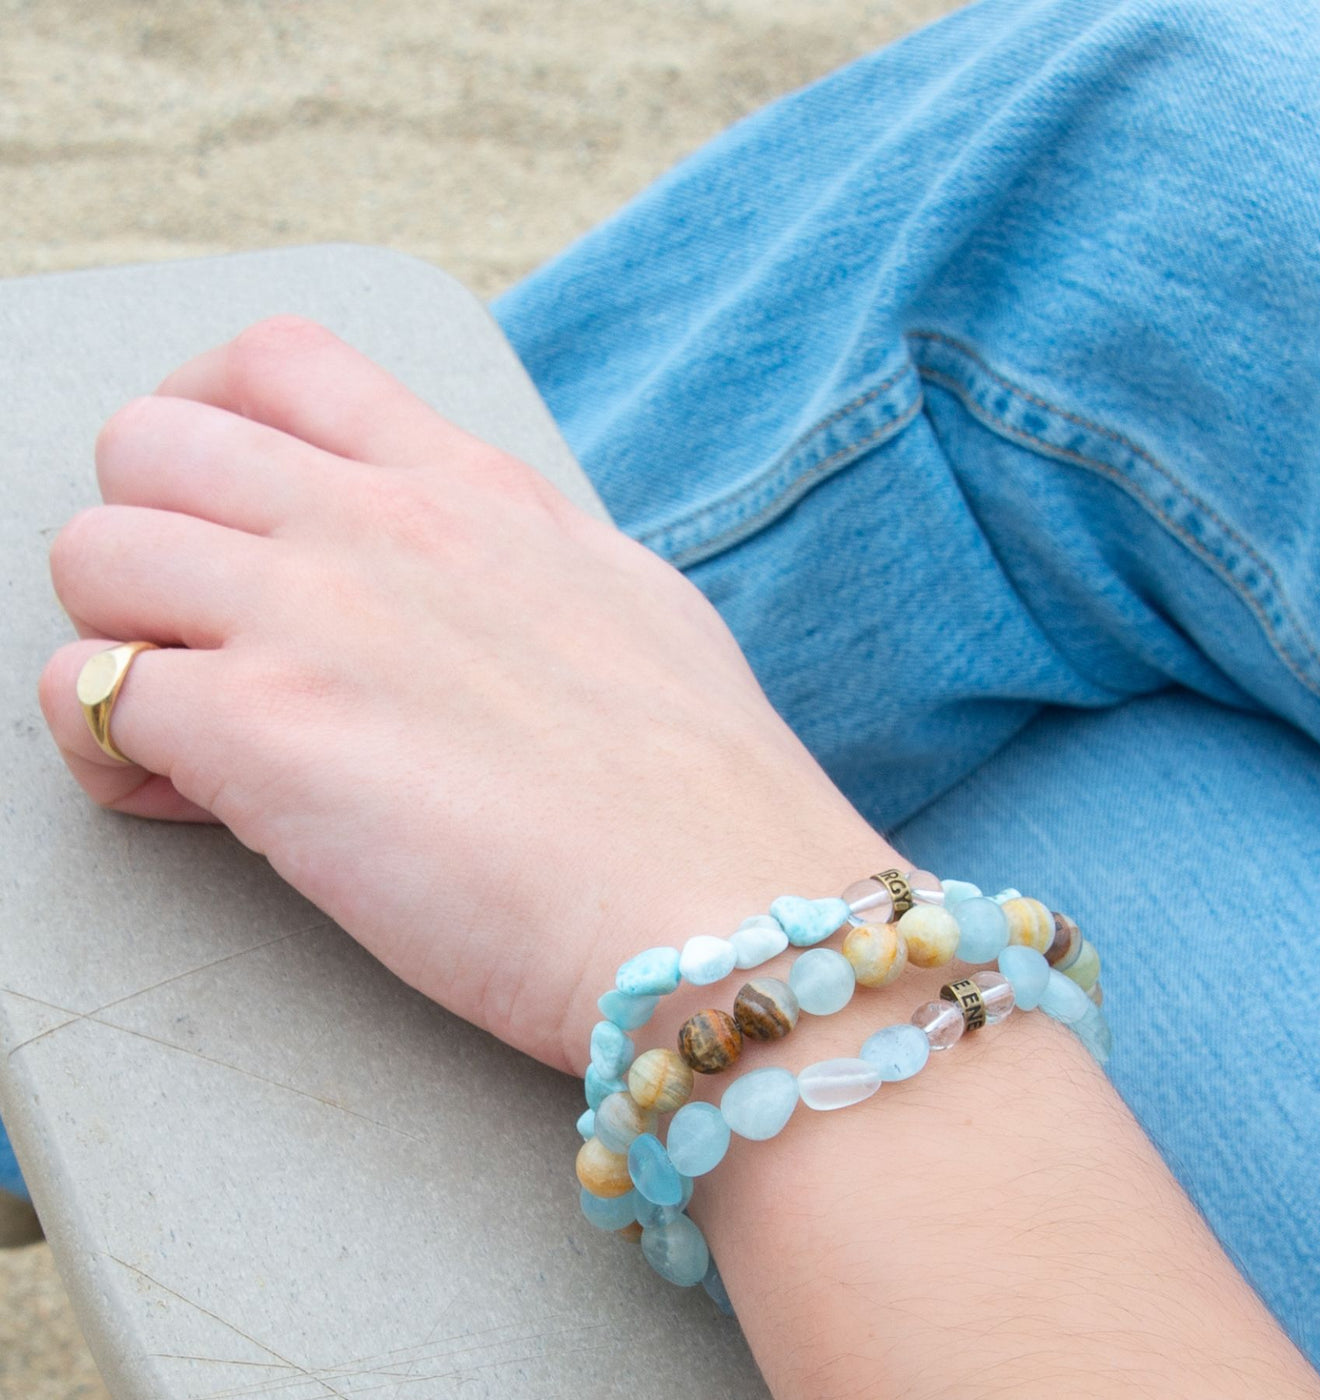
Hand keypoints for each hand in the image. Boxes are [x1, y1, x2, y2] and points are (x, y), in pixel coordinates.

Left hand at [38, 316, 897, 1072]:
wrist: (731, 906)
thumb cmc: (702, 790)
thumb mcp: (626, 607)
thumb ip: (518, 566)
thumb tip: (456, 593)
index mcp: (473, 488)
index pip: (279, 362)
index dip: (210, 421)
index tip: (226, 512)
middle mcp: (381, 524)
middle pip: (149, 441)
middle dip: (146, 534)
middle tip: (202, 633)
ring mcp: (317, 618)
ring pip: (88, 552)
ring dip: (115, 639)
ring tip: (190, 727)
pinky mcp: (268, 738)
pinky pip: (89, 699)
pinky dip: (110, 754)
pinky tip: (191, 803)